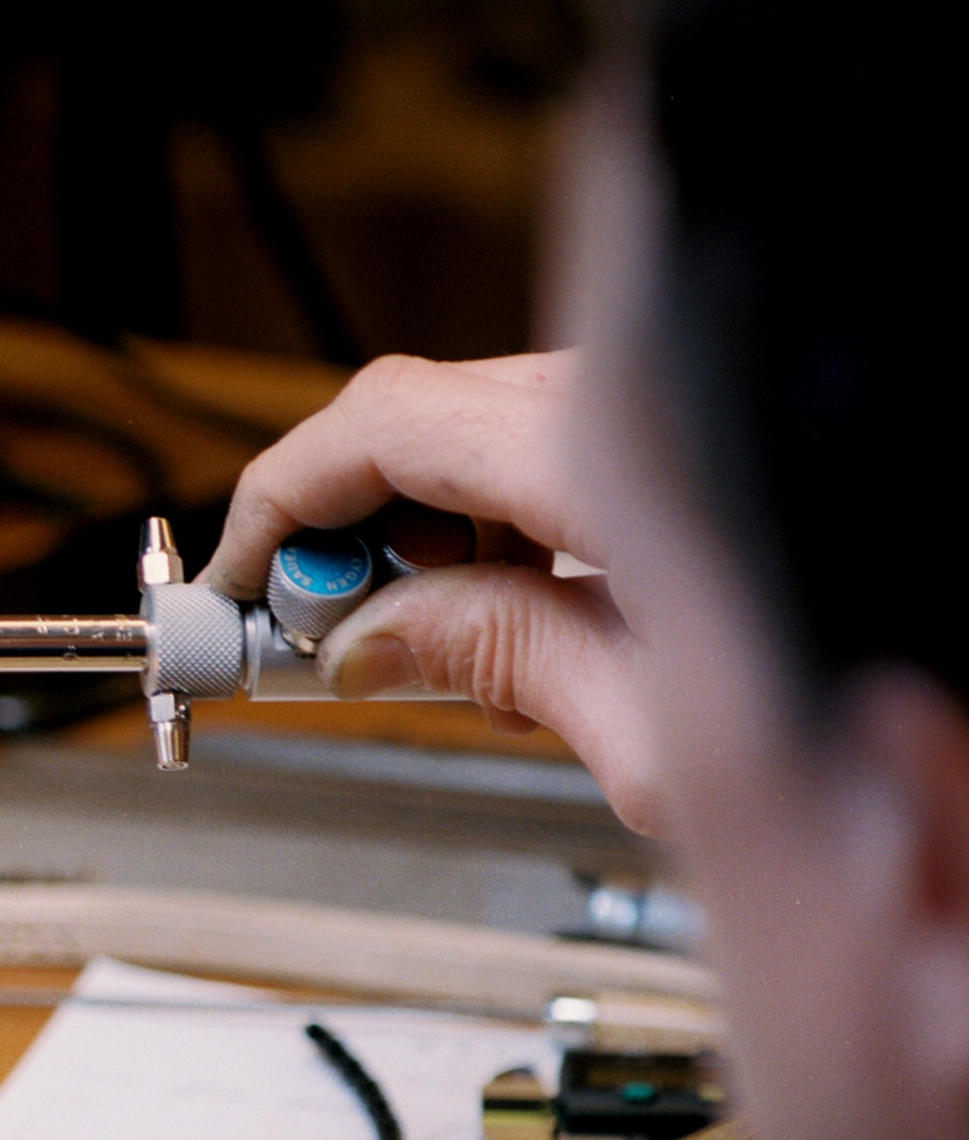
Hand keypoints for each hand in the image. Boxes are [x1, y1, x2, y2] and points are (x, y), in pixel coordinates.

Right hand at [199, 350, 662, 829]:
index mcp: (619, 459)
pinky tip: (541, 626)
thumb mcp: (662, 741)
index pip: (389, 423)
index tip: (238, 583)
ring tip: (461, 664)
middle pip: (430, 417)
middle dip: (354, 531)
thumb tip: (374, 638)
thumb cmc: (901, 722)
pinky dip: (518, 528)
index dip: (282, 500)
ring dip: (441, 540)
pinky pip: (569, 448)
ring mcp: (682, 405)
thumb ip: (501, 658)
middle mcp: (651, 399)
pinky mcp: (704, 432)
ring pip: (495, 432)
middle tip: (330, 645)